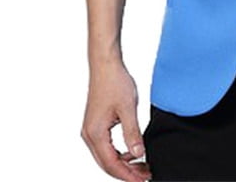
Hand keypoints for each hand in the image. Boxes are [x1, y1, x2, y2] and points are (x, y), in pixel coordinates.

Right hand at [81, 59, 151, 181]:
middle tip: (146, 175)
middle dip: (126, 172)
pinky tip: (132, 152)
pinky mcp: (96, 124)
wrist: (105, 65)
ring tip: (142, 165)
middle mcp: (89, 135)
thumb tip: (139, 154)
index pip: (111, 164)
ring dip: (123, 163)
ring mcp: (91, 130)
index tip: (143, 180)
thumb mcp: (128, 109)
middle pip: (107, 164)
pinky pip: (106, 146)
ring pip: (106, 156)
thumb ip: (132, 133)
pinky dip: (119, 153)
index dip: (128, 175)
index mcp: (95, 133)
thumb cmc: (115, 82)